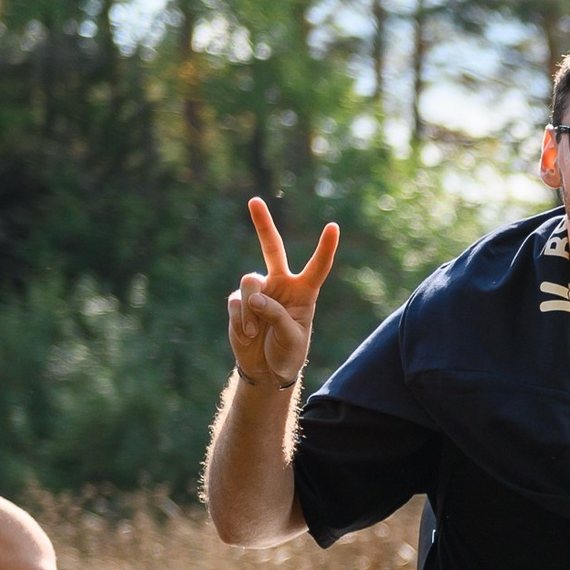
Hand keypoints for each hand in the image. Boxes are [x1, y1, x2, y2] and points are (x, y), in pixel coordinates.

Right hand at [228, 197, 338, 388]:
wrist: (265, 369)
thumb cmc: (288, 353)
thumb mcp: (291, 339)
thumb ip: (276, 315)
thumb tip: (255, 297)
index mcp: (304, 292)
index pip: (317, 266)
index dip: (325, 247)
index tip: (333, 226)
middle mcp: (281, 285)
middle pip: (271, 248)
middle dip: (263, 224)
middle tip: (254, 200)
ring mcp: (258, 291)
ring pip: (250, 282)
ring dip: (252, 309)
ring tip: (256, 332)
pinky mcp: (238, 301)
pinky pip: (236, 303)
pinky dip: (241, 321)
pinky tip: (247, 335)